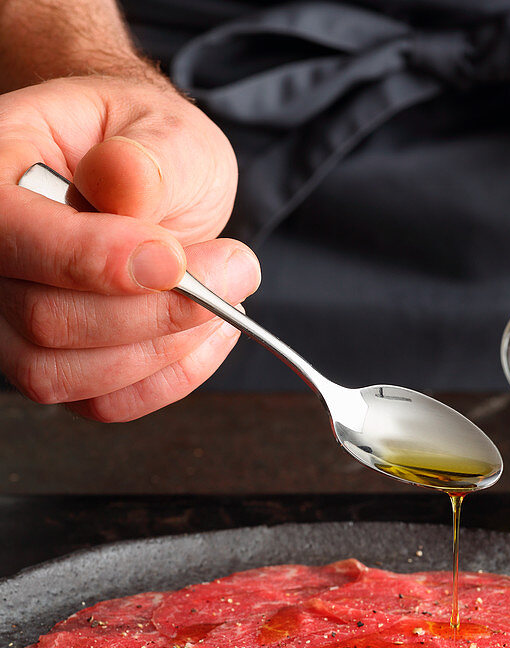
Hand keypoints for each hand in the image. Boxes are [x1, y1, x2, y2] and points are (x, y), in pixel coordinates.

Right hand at [0, 73, 259, 419]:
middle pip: (45, 320)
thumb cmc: (148, 151)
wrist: (153, 186)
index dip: (92, 260)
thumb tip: (122, 183)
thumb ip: (147, 157)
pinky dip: (167, 378)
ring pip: (67, 375)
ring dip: (163, 349)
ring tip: (224, 299)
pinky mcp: (56, 367)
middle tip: (234, 268)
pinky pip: (101, 402)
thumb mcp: (164, 128)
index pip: (10, 235)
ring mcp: (13, 322)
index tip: (173, 260)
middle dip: (155, 308)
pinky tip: (205, 335)